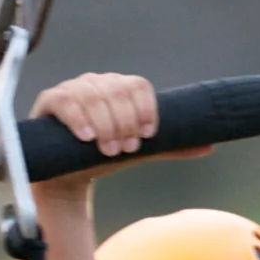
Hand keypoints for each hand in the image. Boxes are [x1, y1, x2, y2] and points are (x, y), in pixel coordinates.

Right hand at [28, 71, 210, 212]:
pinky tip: (87, 137)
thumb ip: (168, 146)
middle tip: (125, 149)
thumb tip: (209, 145)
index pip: (138, 86)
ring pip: (94, 96)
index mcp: (119, 88)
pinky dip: (79, 119)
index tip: (148, 135)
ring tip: (108, 151)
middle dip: (126, 123)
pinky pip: (66, 101)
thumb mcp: (138, 152)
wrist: (67, 176)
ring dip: (106, 125)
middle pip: (118, 90)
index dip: (146, 109)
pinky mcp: (50, 101)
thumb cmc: (102, 157)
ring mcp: (72, 89)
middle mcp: (97, 83)